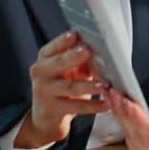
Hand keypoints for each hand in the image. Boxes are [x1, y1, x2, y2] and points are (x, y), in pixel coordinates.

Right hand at [14, 31, 108, 147]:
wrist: (46, 115)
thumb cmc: (62, 85)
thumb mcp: (69, 69)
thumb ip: (81, 60)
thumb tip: (103, 49)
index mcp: (45, 58)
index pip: (53, 47)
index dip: (63, 40)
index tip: (75, 34)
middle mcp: (41, 72)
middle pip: (59, 63)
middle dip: (73, 57)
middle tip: (87, 51)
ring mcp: (44, 91)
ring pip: (70, 87)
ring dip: (89, 86)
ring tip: (105, 84)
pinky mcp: (52, 109)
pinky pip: (76, 107)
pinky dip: (94, 106)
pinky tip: (107, 104)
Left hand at [104, 89, 148, 149]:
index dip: (142, 123)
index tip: (132, 105)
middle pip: (140, 139)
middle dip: (127, 115)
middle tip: (118, 95)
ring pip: (131, 139)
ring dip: (120, 116)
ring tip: (114, 96)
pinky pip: (129, 139)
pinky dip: (122, 121)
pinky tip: (116, 107)